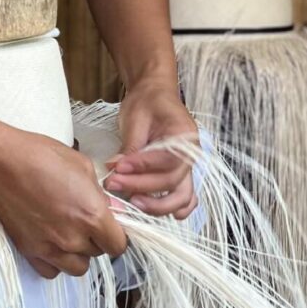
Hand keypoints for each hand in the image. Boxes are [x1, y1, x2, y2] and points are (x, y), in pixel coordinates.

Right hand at [0, 130, 127, 279]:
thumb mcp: (81, 164)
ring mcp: (50, 247)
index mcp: (92, 214)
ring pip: (77, 267)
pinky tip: (51, 241)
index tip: (109, 226)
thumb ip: (99, 192)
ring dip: (77, 253)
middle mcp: (74, 237)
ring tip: (68, 232)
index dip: (115, 235)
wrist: (0, 162)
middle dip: (95, 239)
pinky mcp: (29, 251)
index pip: (118, 245)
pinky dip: (56, 261)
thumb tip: (109, 208)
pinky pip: (52, 271)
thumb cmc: (41, 155)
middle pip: (98, 254)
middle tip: (83, 219)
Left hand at [105, 78, 199, 218]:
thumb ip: (130, 147)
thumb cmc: (147, 102)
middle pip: (172, 182)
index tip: (117, 168)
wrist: (154, 94)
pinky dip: (173, 208)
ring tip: (130, 203)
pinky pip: (184, 197)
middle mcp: (192, 154)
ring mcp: (188, 167)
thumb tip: (115, 170)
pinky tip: (158, 213)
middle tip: (114, 184)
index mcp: (185, 135)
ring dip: (156, 205)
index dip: (141, 167)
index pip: (166, 160)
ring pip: (181, 196)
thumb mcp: (136, 118)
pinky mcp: (179, 174)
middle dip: (141, 186)